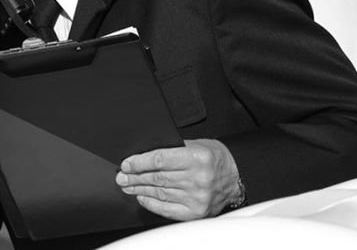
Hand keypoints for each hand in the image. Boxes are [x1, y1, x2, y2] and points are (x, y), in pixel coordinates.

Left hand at [115, 139, 240, 220]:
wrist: (235, 180)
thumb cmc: (215, 159)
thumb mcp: (197, 144)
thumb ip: (173, 148)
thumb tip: (144, 154)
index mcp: (198, 158)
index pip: (160, 160)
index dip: (139, 162)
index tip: (126, 164)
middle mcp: (198, 179)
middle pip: (157, 178)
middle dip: (135, 177)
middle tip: (121, 177)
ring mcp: (197, 198)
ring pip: (160, 193)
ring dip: (140, 189)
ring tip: (128, 186)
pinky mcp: (195, 212)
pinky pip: (167, 208)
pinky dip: (151, 203)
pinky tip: (142, 197)